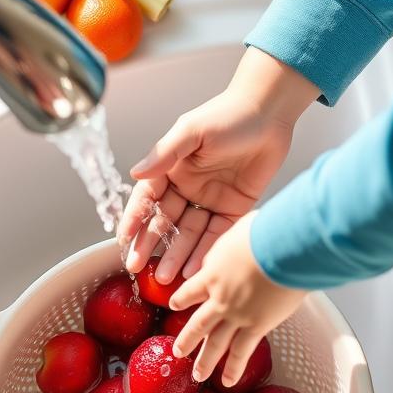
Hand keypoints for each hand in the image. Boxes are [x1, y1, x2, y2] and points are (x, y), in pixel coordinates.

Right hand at [118, 48, 318, 282]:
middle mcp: (188, 186)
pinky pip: (217, 235)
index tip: (122, 241)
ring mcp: (211, 200)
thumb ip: (164, 154)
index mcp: (172, 168)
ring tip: (165, 278)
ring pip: (189, 234)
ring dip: (177, 255)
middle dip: (151, 246)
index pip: (147, 199)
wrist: (271, 114)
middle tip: (137, 268)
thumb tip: (134, 173)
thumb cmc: (228, 115)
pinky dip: (205, 253)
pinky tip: (193, 271)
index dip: (134, 220)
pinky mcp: (235, 209)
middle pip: (165, 222)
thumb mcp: (192, 131)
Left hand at [169, 212, 306, 385]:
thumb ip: (235, 241)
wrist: (281, 247)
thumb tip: (242, 238)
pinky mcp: (256, 325)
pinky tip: (228, 382)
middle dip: (187, 338)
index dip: (183, 298)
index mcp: (212, 271)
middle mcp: (219, 297)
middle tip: (178, 351)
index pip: (192, 289)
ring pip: (216, 342)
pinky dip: (234, 368)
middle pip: (198, 322)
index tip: (176, 305)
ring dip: (205, 359)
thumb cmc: (266, 231)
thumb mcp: (241, 229)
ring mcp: (236, 314)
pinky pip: (242, 351)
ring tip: (197, 374)